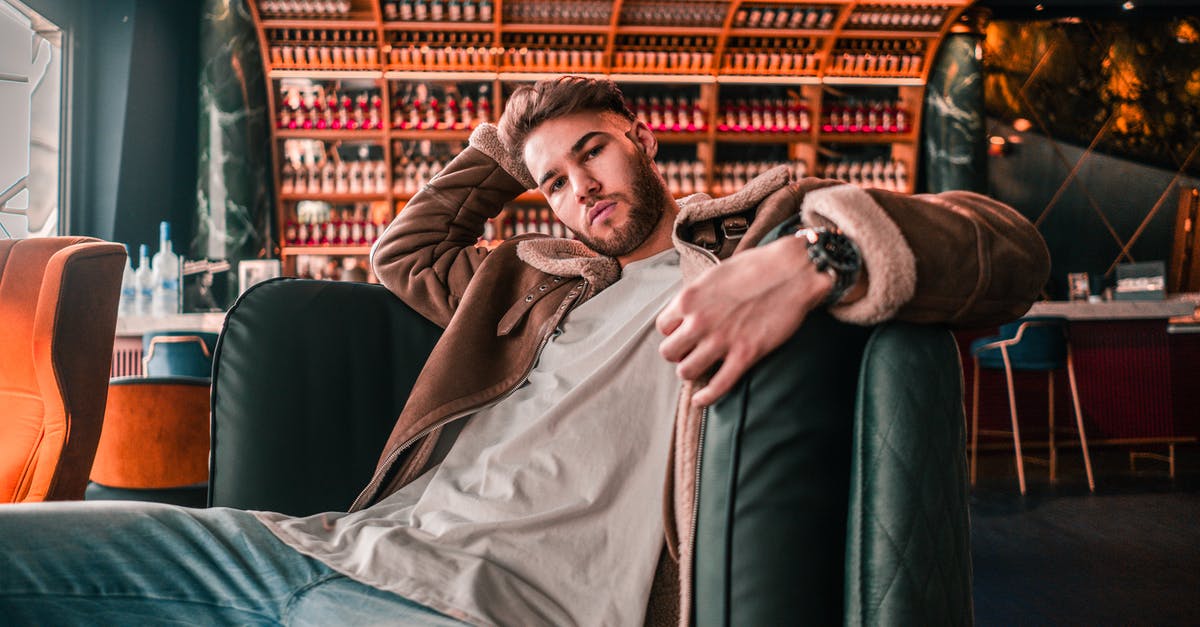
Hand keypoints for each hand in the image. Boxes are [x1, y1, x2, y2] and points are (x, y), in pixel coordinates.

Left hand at [657, 236, 833, 406]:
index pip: (662, 327)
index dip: (672, 332)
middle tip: (691, 351)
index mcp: (689, 299)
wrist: (793, 272)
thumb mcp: (714, 275)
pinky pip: (717, 386)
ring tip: (700, 367)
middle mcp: (699, 321)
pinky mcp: (745, 355)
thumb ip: (697, 297)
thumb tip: (687, 313)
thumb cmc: (756, 268)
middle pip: (668, 352)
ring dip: (691, 372)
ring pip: (686, 371)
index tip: (683, 333)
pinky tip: (701, 400)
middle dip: (678, 353)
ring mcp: (721, 340)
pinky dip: (706, 397)